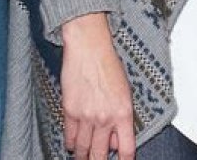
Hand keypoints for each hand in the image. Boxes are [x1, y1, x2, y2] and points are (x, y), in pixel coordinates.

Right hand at [61, 12, 134, 159]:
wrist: (89, 48)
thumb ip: (123, 119)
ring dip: (82, 156)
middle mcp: (105, 118)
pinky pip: (69, 137)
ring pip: (82, 150)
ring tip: (84, 157)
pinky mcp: (69, 111)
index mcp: (123, 112)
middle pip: (100, 155)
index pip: (126, 149)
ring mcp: (86, 116)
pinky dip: (71, 143)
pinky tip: (73, 144)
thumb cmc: (109, 65)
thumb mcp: (126, 91)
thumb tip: (117, 142)